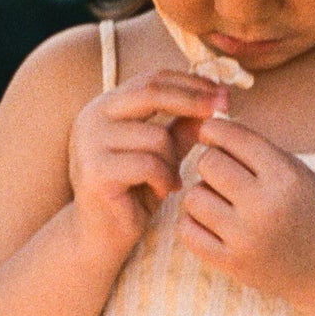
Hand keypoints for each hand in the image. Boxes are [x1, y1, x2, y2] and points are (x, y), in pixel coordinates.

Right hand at [68, 69, 226, 264]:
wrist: (101, 236)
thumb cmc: (134, 193)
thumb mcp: (162, 154)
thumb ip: (181, 129)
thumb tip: (214, 102)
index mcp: (105, 107)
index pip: (151, 79)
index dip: (190, 83)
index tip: (222, 93)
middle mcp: (92, 117)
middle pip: (151, 93)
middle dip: (193, 100)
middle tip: (224, 110)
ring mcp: (90, 143)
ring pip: (155, 137)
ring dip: (173, 161)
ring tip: (171, 180)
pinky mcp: (96, 172)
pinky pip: (148, 165)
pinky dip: (165, 179)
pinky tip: (164, 191)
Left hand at [178, 120, 314, 302]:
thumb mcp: (300, 174)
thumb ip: (260, 151)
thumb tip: (212, 126)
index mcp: (285, 177)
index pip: (234, 137)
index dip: (215, 129)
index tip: (210, 132)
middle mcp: (264, 206)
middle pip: (208, 163)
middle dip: (212, 163)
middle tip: (224, 174)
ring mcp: (245, 238)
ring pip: (194, 196)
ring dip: (203, 194)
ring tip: (221, 202)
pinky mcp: (231, 264)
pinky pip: (188, 231)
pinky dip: (194, 222)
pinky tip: (211, 222)